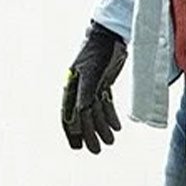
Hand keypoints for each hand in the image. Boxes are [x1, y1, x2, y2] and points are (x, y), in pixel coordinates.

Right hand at [62, 21, 127, 153]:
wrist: (111, 34)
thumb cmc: (98, 53)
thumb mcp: (91, 75)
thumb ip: (85, 94)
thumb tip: (81, 114)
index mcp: (72, 86)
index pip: (68, 114)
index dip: (72, 132)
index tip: (77, 147)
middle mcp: (79, 87)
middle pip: (82, 116)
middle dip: (89, 134)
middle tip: (96, 151)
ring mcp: (91, 84)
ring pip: (95, 111)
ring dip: (102, 127)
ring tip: (111, 141)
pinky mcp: (103, 81)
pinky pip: (104, 102)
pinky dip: (109, 115)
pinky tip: (116, 126)